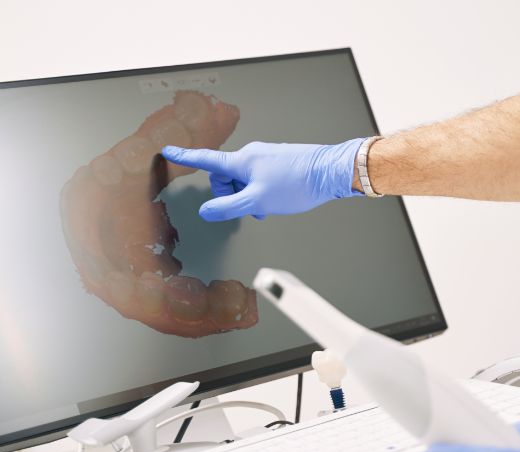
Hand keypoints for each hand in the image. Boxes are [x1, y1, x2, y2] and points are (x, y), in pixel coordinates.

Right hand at [161, 139, 364, 220]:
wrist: (330, 171)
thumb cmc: (297, 183)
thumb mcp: (257, 202)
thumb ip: (229, 208)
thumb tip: (206, 212)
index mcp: (242, 161)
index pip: (206, 159)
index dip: (185, 157)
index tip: (168, 150)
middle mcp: (252, 155)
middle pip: (225, 175)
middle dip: (230, 194)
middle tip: (247, 209)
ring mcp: (266, 157)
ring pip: (243, 179)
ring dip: (247, 196)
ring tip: (264, 209)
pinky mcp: (278, 162)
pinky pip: (258, 177)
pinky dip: (259, 192)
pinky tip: (273, 202)